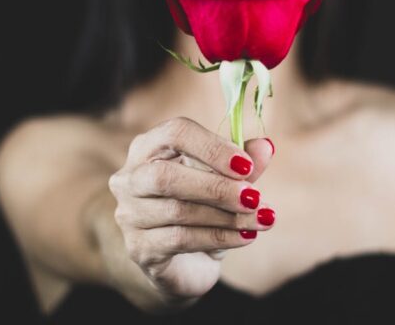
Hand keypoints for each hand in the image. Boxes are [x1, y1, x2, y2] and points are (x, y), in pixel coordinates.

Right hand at [107, 117, 275, 300]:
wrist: (185, 262)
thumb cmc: (202, 209)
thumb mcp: (226, 182)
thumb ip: (243, 164)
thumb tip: (266, 146)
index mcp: (149, 147)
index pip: (175, 133)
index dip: (212, 147)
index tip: (247, 166)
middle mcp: (130, 178)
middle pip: (165, 176)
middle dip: (216, 187)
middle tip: (254, 197)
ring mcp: (129, 215)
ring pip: (177, 211)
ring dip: (226, 216)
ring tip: (261, 219)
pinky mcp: (138, 248)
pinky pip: (181, 239)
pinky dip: (220, 237)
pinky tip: (246, 237)